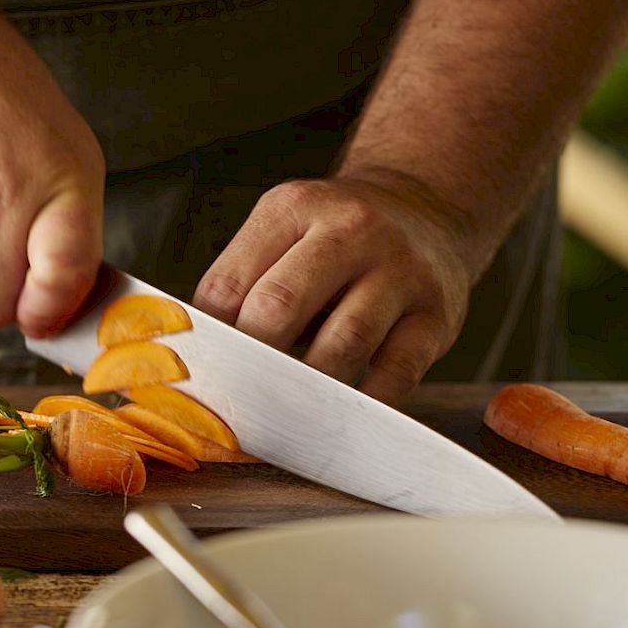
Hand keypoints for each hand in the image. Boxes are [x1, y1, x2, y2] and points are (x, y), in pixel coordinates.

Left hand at [193, 174, 480, 406]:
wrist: (425, 210)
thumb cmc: (335, 239)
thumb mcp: (284, 232)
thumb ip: (241, 282)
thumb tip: (190, 357)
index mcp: (293, 209)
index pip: (230, 285)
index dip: (206, 341)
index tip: (196, 380)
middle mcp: (350, 231)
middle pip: (280, 308)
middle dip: (249, 365)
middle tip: (233, 405)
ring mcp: (401, 272)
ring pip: (341, 344)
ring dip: (304, 391)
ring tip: (281, 417)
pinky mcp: (437, 316)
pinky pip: (396, 374)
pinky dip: (362, 405)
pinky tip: (338, 419)